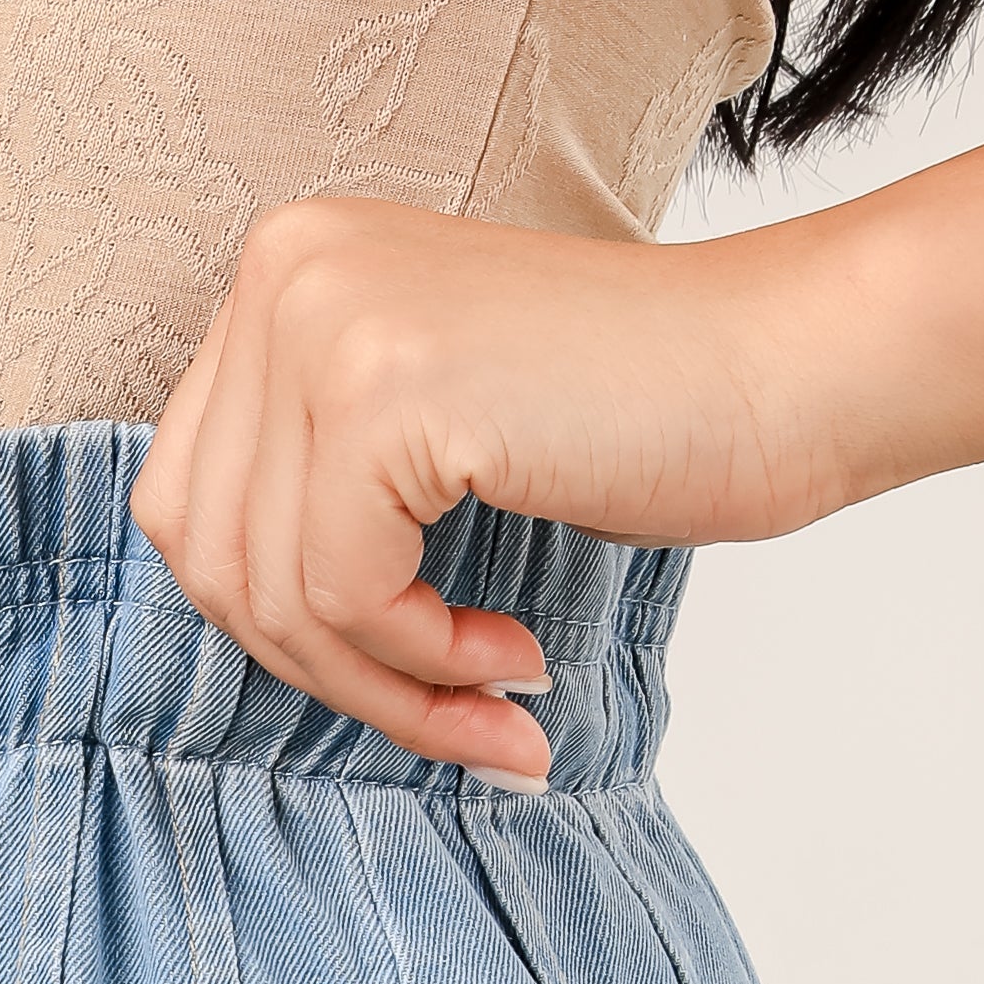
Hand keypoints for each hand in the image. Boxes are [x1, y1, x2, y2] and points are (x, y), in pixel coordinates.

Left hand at [132, 195, 840, 775]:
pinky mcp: (380, 387)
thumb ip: (317, 492)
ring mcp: (322, 317)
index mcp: (283, 270)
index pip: (192, 498)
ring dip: (388, 685)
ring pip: (272, 592)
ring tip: (495, 700)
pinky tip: (515, 660)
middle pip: (209, 551)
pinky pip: (342, 596)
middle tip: (453, 713)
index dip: (281, 621)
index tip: (398, 670)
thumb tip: (237, 622)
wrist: (790, 364)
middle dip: (326, 668)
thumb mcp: (432, 441)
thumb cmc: (638, 417)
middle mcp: (282, 270)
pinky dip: (424, 663)